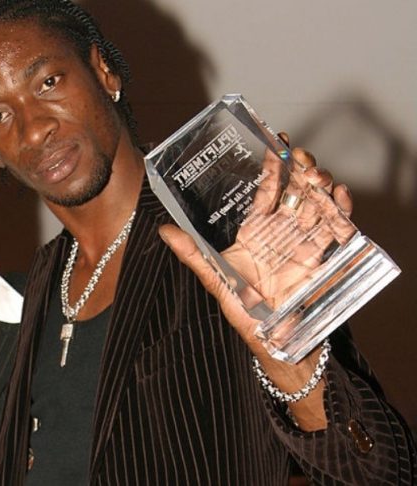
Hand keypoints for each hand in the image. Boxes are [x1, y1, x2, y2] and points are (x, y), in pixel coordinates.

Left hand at [158, 135, 353, 429]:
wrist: (279, 347)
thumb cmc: (246, 316)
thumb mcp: (217, 283)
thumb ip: (193, 256)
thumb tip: (164, 230)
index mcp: (255, 234)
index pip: (264, 192)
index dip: (270, 168)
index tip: (272, 144)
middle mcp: (282, 233)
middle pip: (295, 191)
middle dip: (299, 169)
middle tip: (300, 155)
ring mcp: (306, 243)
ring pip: (316, 204)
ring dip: (320, 185)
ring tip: (317, 174)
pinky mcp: (326, 258)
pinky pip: (338, 228)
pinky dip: (341, 210)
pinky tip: (339, 196)